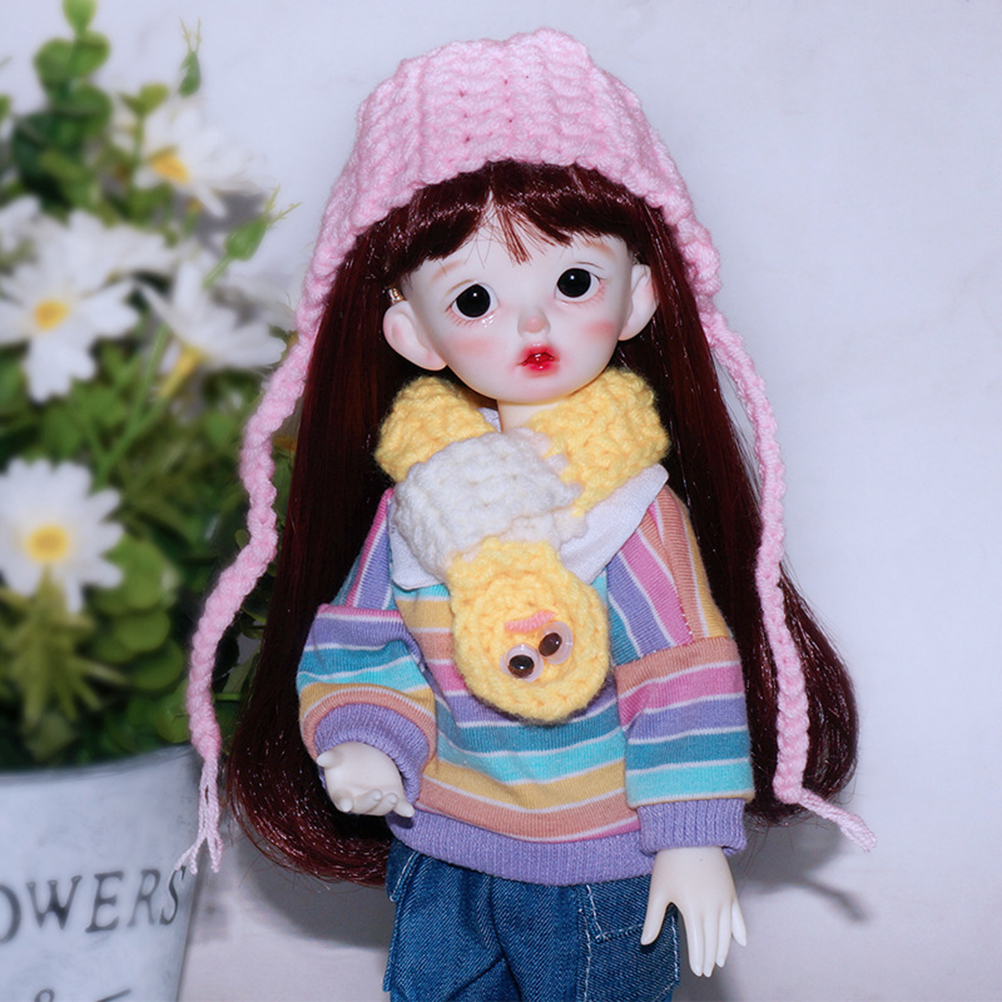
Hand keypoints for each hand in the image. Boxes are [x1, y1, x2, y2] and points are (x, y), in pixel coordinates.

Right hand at [315, 742, 414, 817]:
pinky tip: (409, 812)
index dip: (344, 802)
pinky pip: (398, 806)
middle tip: (377, 793)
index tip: (346, 805)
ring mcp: (377, 800)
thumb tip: (321, 757)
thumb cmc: (347, 757)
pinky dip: (404, 809)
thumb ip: (331, 757)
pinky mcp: (393, 796)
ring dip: (386, 805)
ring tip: (393, 797)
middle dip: (369, 802)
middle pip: (363, 806)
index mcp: (342, 793)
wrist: (367, 754)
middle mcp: (359, 801)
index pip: (341, 800)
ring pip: (381, 807)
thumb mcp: (339, 754)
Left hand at [641, 846, 746, 976]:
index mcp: (693, 910)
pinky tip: (742, 942)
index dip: (699, 959)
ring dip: (724, 949)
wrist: (691, 835)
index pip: (698, 944)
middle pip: (714, 941)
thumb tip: (645, 943)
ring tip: (720, 962)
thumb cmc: (671, 861)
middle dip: (711, 958)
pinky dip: (741, 931)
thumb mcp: (658, 890)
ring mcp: (724, 900)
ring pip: (727, 933)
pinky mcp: (731, 891)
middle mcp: (712, 908)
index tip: (698, 971)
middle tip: (707, 971)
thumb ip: (653, 919)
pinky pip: (739, 916)